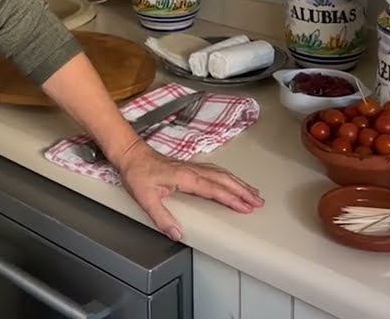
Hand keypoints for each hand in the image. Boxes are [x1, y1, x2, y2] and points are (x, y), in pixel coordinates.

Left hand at [115, 141, 262, 241]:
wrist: (131, 154)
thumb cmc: (137, 174)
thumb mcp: (145, 199)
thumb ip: (162, 217)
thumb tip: (177, 234)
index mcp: (186, 178)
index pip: (214, 190)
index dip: (232, 199)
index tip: (246, 207)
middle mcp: (193, 170)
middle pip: (224, 179)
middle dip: (243, 191)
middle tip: (259, 202)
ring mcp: (192, 166)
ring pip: (222, 173)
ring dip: (239, 183)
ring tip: (253, 193)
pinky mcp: (190, 166)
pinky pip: (215, 171)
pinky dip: (228, 177)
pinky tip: (232, 181)